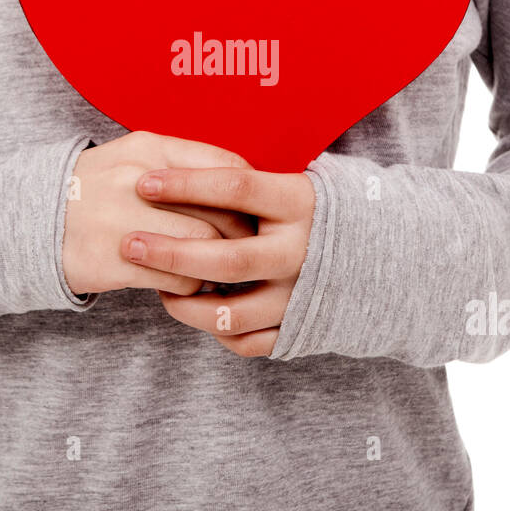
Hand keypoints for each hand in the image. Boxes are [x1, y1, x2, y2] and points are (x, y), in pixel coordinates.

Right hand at [61, 132, 255, 296]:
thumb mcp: (135, 159)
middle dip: (239, 235)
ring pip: (204, 246)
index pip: (226, 169)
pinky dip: (188, 284)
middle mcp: (138, 180)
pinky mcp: (114, 261)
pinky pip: (177, 278)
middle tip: (240, 247)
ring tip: (208, 266)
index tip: (251, 213)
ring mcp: (124, 220)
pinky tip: (179, 280)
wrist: (29, 219)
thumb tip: (244, 188)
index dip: (247, 197)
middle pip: (222, 211)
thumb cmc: (99, 190)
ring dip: (215, 263)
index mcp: (149, 148)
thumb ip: (185, 165)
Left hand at [121, 167, 315, 356]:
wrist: (379, 255)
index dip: (186, 184)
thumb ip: (243, 182)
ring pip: (231, 313)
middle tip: (130, 244)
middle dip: (171, 253)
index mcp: (300, 203)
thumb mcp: (291, 184)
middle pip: (229, 259)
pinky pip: (246, 342)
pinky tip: (194, 309)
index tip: (144, 184)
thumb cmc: (313, 212)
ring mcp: (301, 296)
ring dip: (185, 304)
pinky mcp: (299, 329)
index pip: (236, 187)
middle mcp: (303, 252)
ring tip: (156, 286)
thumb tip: (172, 169)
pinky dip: (215, 332)